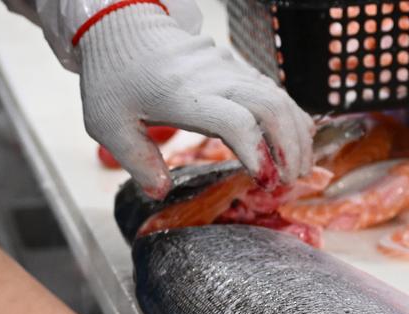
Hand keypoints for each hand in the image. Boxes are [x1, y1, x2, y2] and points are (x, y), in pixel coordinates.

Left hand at [77, 4, 313, 198]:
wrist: (120, 26)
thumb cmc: (113, 77)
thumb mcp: (109, 125)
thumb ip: (137, 161)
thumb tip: (161, 192)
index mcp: (182, 95)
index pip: (235, 122)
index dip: (257, 153)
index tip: (265, 180)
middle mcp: (212, 78)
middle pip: (269, 107)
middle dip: (289, 146)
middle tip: (291, 180)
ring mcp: (226, 68)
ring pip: (276, 95)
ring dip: (295, 132)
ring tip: (299, 167)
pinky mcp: (232, 65)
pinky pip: (270, 89)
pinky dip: (288, 115)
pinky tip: (294, 139)